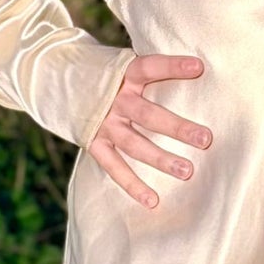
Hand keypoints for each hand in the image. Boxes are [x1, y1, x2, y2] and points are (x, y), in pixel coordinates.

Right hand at [87, 54, 210, 207]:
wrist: (58, 78)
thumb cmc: (106, 72)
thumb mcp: (122, 62)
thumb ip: (150, 68)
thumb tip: (197, 65)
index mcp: (123, 74)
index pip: (148, 67)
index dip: (172, 67)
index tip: (198, 67)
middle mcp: (113, 100)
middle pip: (148, 114)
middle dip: (177, 128)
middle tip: (206, 139)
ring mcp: (103, 123)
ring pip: (134, 144)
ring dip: (161, 159)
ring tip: (187, 172)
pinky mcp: (93, 143)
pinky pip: (114, 167)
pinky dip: (132, 185)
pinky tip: (152, 201)